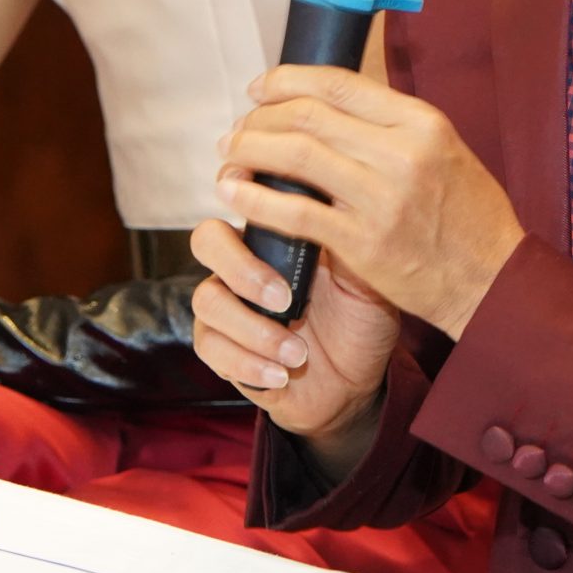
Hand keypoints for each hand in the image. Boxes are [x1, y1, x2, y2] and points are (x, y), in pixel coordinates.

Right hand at [190, 216, 398, 454]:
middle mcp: (242, 265)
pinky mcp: (220, 347)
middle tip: (285, 300)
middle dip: (241, 268)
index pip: (239, 196)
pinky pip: (211, 347)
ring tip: (298, 354)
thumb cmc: (359, 321)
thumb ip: (346, 240)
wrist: (355, 384)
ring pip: (207, 300)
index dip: (237, 189)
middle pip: (207, 239)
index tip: (258, 203)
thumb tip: (339, 197)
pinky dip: (248, 363)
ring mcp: (227, 305)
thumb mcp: (365, 278)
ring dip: (254, 330)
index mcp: (275, 237)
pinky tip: (281, 374)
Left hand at [215, 66, 525, 339]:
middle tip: (238, 129)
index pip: (338, 83)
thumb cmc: (469, 217)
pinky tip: (235, 194)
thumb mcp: (444, 151)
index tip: (259, 88)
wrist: (494, 283)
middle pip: (309, 115)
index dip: (287, 80)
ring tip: (229, 156)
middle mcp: (402, 153)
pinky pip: (296, 213)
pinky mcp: (364, 244)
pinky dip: (257, 199)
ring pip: (296, 156)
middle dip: (261, 117)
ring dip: (251, 151)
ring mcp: (382, 199)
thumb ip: (392, 127)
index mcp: (421, 122)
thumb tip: (330, 104)